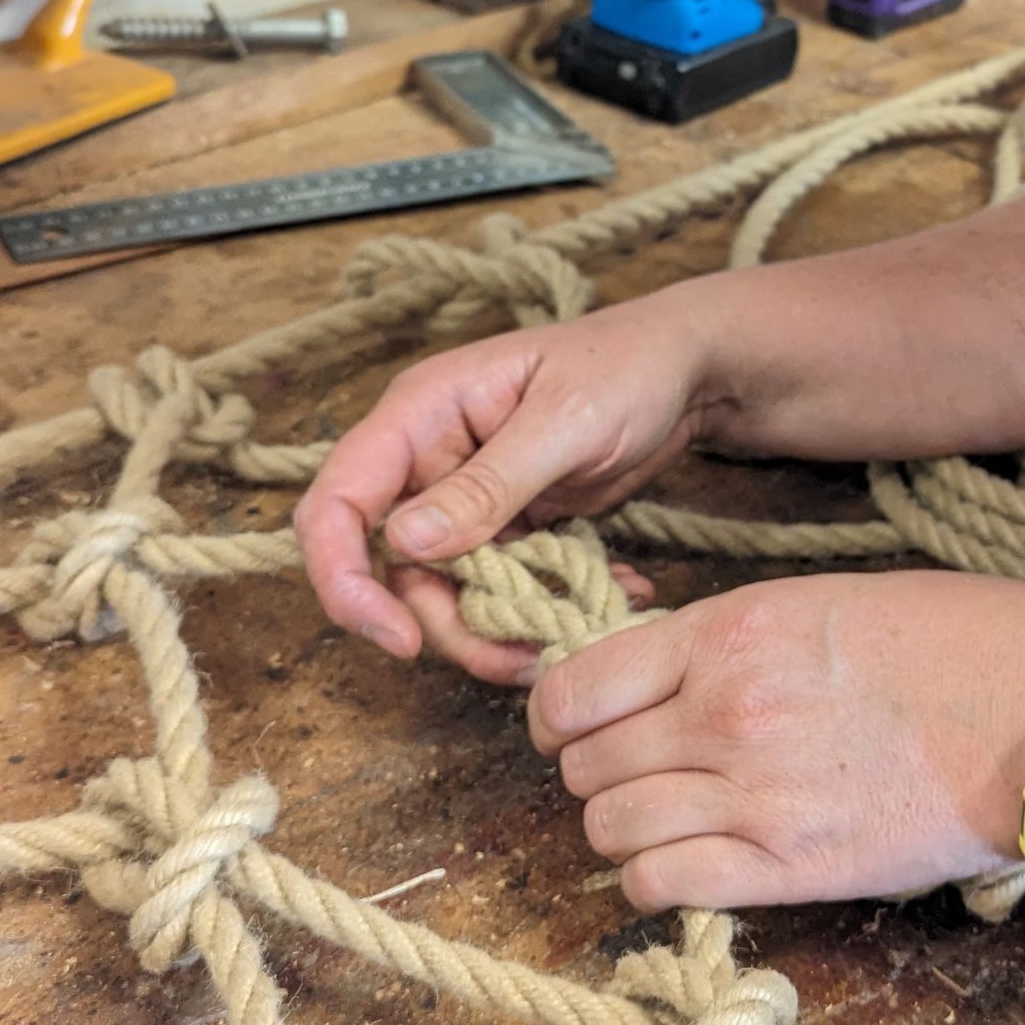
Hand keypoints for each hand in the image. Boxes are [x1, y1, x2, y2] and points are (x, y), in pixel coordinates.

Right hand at [295, 300, 709, 671]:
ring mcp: (466, 498)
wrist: (686, 371)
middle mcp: (428, 460)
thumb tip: (404, 541)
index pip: (338, 503)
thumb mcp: (563, 421)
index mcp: (419, 415)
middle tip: (518, 657)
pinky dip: (538, 611)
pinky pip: (498, 589)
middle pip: (392, 569)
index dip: (345, 579)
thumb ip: (486, 484)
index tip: (400, 640)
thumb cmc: (625, 367)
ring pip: (446, 592)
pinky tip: (598, 603)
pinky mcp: (506, 527)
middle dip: (445, 625)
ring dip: (498, 630)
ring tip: (569, 635)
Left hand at [528, 571, 1024, 910]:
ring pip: (609, 828)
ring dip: (624, 830)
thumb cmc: (953, 640)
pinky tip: (691, 868)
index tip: (578, 729)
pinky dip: (656, 882)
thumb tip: (662, 681)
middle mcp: (720, 713)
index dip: (560, 717)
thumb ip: (728, 642)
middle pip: (583, 766)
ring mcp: (751, 795)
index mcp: (724, 633)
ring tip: (668, 824)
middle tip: (639, 777)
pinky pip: (662, 886)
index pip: (572, 688)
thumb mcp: (818, 603)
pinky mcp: (791, 869)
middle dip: (596, 774)